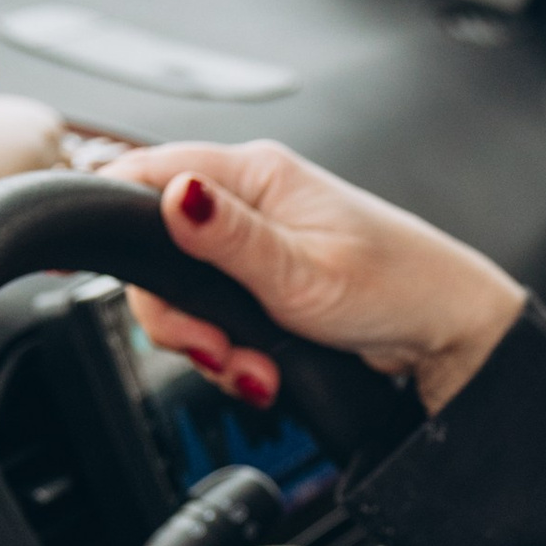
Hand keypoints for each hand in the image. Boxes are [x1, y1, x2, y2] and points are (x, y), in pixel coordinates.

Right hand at [94, 138, 525, 415]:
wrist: (449, 333)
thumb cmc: (398, 289)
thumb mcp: (305, 273)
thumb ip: (229, 240)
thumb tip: (174, 197)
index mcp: (254, 175)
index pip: (146, 174)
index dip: (110, 218)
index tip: (96, 268)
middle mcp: (250, 200)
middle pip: (155, 250)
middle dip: (175, 316)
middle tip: (215, 351)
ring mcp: (256, 243)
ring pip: (183, 293)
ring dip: (209, 345)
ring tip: (255, 369)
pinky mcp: (264, 282)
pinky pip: (216, 316)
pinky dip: (231, 354)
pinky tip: (264, 370)